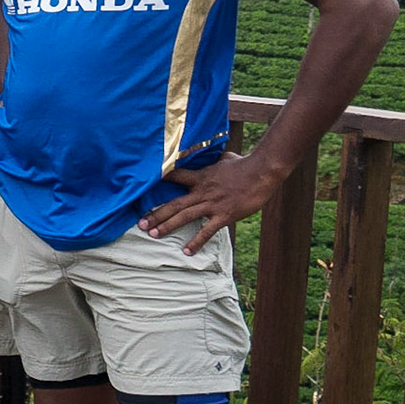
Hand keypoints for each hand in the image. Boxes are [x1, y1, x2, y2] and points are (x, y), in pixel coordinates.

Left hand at [140, 151, 279, 253]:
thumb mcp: (225, 158)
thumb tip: (214, 152)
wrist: (263, 171)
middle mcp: (202, 191)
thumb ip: (215, 159)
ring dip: (167, 226)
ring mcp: (213, 204)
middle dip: (156, 214)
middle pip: (174, 204)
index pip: (175, 176)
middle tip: (140, 224)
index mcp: (200, 177)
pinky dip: (196, 241)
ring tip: (153, 235)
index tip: (141, 186)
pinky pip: (208, 230)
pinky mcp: (225, 214)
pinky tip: (186, 251)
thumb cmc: (245, 164)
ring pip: (185, 216)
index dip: (159, 180)